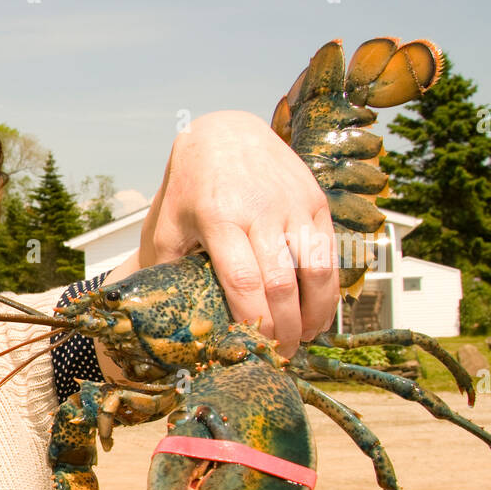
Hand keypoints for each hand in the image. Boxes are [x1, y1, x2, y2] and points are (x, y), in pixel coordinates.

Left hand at [138, 110, 337, 356]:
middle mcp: (261, 211)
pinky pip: (330, 253)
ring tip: (302, 340)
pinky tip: (316, 313)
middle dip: (283, 329)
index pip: (242, 281)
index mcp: (219, 217)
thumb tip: (159, 318)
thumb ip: (166, 268)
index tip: (252, 350)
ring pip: (316, 270)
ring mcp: (293, 205)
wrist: (225, 132)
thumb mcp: (168, 223)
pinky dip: (327, 290)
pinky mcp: (315, 201)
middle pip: (280, 283)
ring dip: (313, 314)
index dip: (252, 321)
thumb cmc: (191, 187)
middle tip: (278, 357)